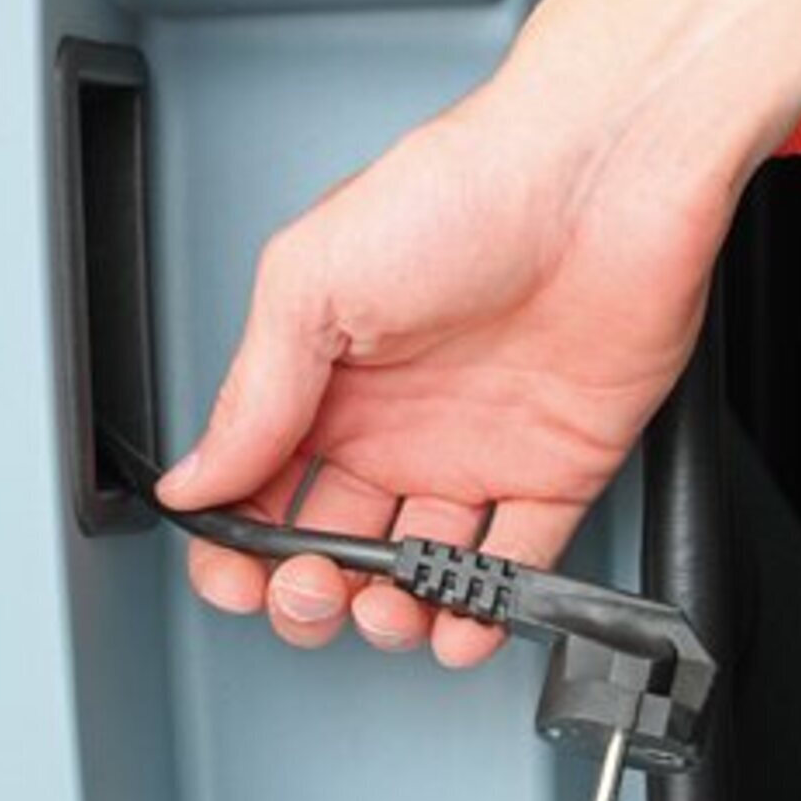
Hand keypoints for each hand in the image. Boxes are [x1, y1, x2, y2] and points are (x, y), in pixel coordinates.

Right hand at [158, 65, 735, 666]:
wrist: (603, 178)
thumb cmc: (465, 193)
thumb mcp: (314, 281)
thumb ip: (254, 393)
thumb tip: (196, 477)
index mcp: (330, 376)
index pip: (265, 485)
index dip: (243, 543)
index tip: (241, 575)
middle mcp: (400, 418)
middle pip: (336, 538)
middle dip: (313, 589)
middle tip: (316, 591)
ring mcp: (478, 447)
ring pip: (422, 565)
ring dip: (395, 611)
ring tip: (389, 609)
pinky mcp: (557, 467)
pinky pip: (517, 558)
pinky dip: (487, 607)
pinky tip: (459, 622)